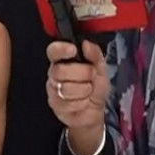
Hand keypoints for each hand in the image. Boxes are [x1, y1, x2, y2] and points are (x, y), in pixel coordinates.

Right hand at [46, 40, 109, 154]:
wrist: (95, 111)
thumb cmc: (95, 87)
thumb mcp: (100, 68)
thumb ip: (94, 54)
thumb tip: (86, 44)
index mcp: (63, 60)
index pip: (54, 51)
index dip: (61, 49)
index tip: (73, 49)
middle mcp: (55, 73)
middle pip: (60, 70)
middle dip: (82, 74)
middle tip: (91, 76)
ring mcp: (54, 90)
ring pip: (65, 88)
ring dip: (84, 90)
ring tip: (88, 91)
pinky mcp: (56, 105)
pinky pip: (68, 103)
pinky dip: (82, 103)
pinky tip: (83, 102)